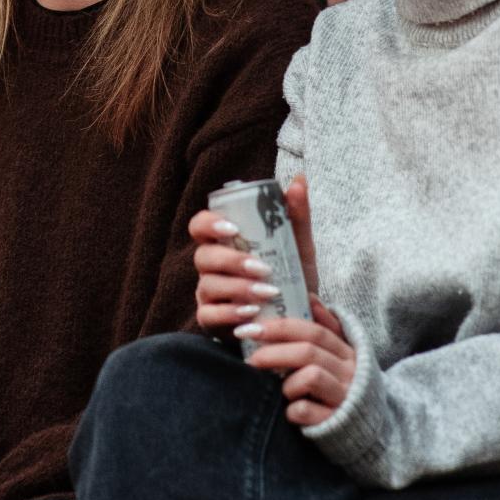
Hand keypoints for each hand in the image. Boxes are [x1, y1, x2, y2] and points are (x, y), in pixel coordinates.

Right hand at [190, 174, 317, 328]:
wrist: (300, 316)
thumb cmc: (291, 276)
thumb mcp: (299, 245)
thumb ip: (297, 214)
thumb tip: (299, 180)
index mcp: (223, 242)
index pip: (200, 225)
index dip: (209, 224)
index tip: (233, 229)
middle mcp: (210, 266)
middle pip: (203, 256)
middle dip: (231, 261)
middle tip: (262, 267)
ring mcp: (208, 293)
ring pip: (208, 285)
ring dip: (237, 288)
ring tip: (267, 292)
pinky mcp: (212, 320)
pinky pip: (208, 316)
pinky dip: (230, 314)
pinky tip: (251, 313)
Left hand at [241, 299, 355, 427]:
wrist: (365, 432)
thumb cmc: (342, 388)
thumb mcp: (340, 357)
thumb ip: (326, 327)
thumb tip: (309, 296)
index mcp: (347, 352)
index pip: (314, 331)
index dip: (281, 326)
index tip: (252, 327)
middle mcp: (349, 372)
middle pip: (309, 351)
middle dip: (274, 352)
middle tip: (252, 358)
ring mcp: (344, 397)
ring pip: (310, 377)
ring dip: (287, 383)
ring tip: (280, 390)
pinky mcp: (336, 423)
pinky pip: (306, 410)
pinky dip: (293, 410)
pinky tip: (290, 412)